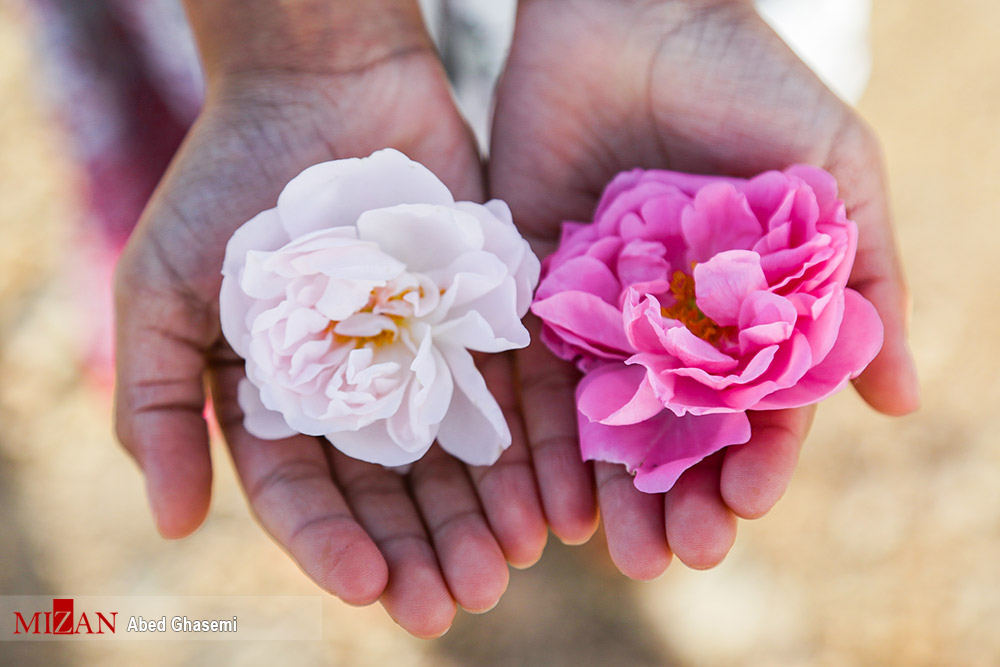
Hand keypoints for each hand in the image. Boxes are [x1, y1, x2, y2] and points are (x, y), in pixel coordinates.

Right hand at [114, 0, 544, 636]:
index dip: (334, 545)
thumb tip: (169, 522)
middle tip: (458, 601)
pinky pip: (513, 396)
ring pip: (459, 457)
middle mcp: (358, 391)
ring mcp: (425, 357)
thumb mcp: (165, 291)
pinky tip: (555, 504)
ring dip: (484, 517)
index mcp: (280, 400)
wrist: (322, 84)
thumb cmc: (230, 184)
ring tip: (511, 565)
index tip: (372, 588)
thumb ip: (156, 404)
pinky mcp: (483, 319)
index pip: (305, 494)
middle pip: (393, 491)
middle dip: (423, 548)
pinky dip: (533, 452)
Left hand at [490, 0, 918, 576]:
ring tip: (617, 555)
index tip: (748, 503)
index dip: (759, 459)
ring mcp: (607, 313)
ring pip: (611, 422)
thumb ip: (869, 275)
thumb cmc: (745, 79)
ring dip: (616, 492)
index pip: (760, 406)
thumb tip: (900, 397)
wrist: (632, 11)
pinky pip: (539, 379)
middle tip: (678, 555)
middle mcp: (679, 323)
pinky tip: (552, 500)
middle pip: (682, 431)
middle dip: (684, 497)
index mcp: (752, 307)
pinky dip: (547, 442)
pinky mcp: (540, 293)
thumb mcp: (832, 171)